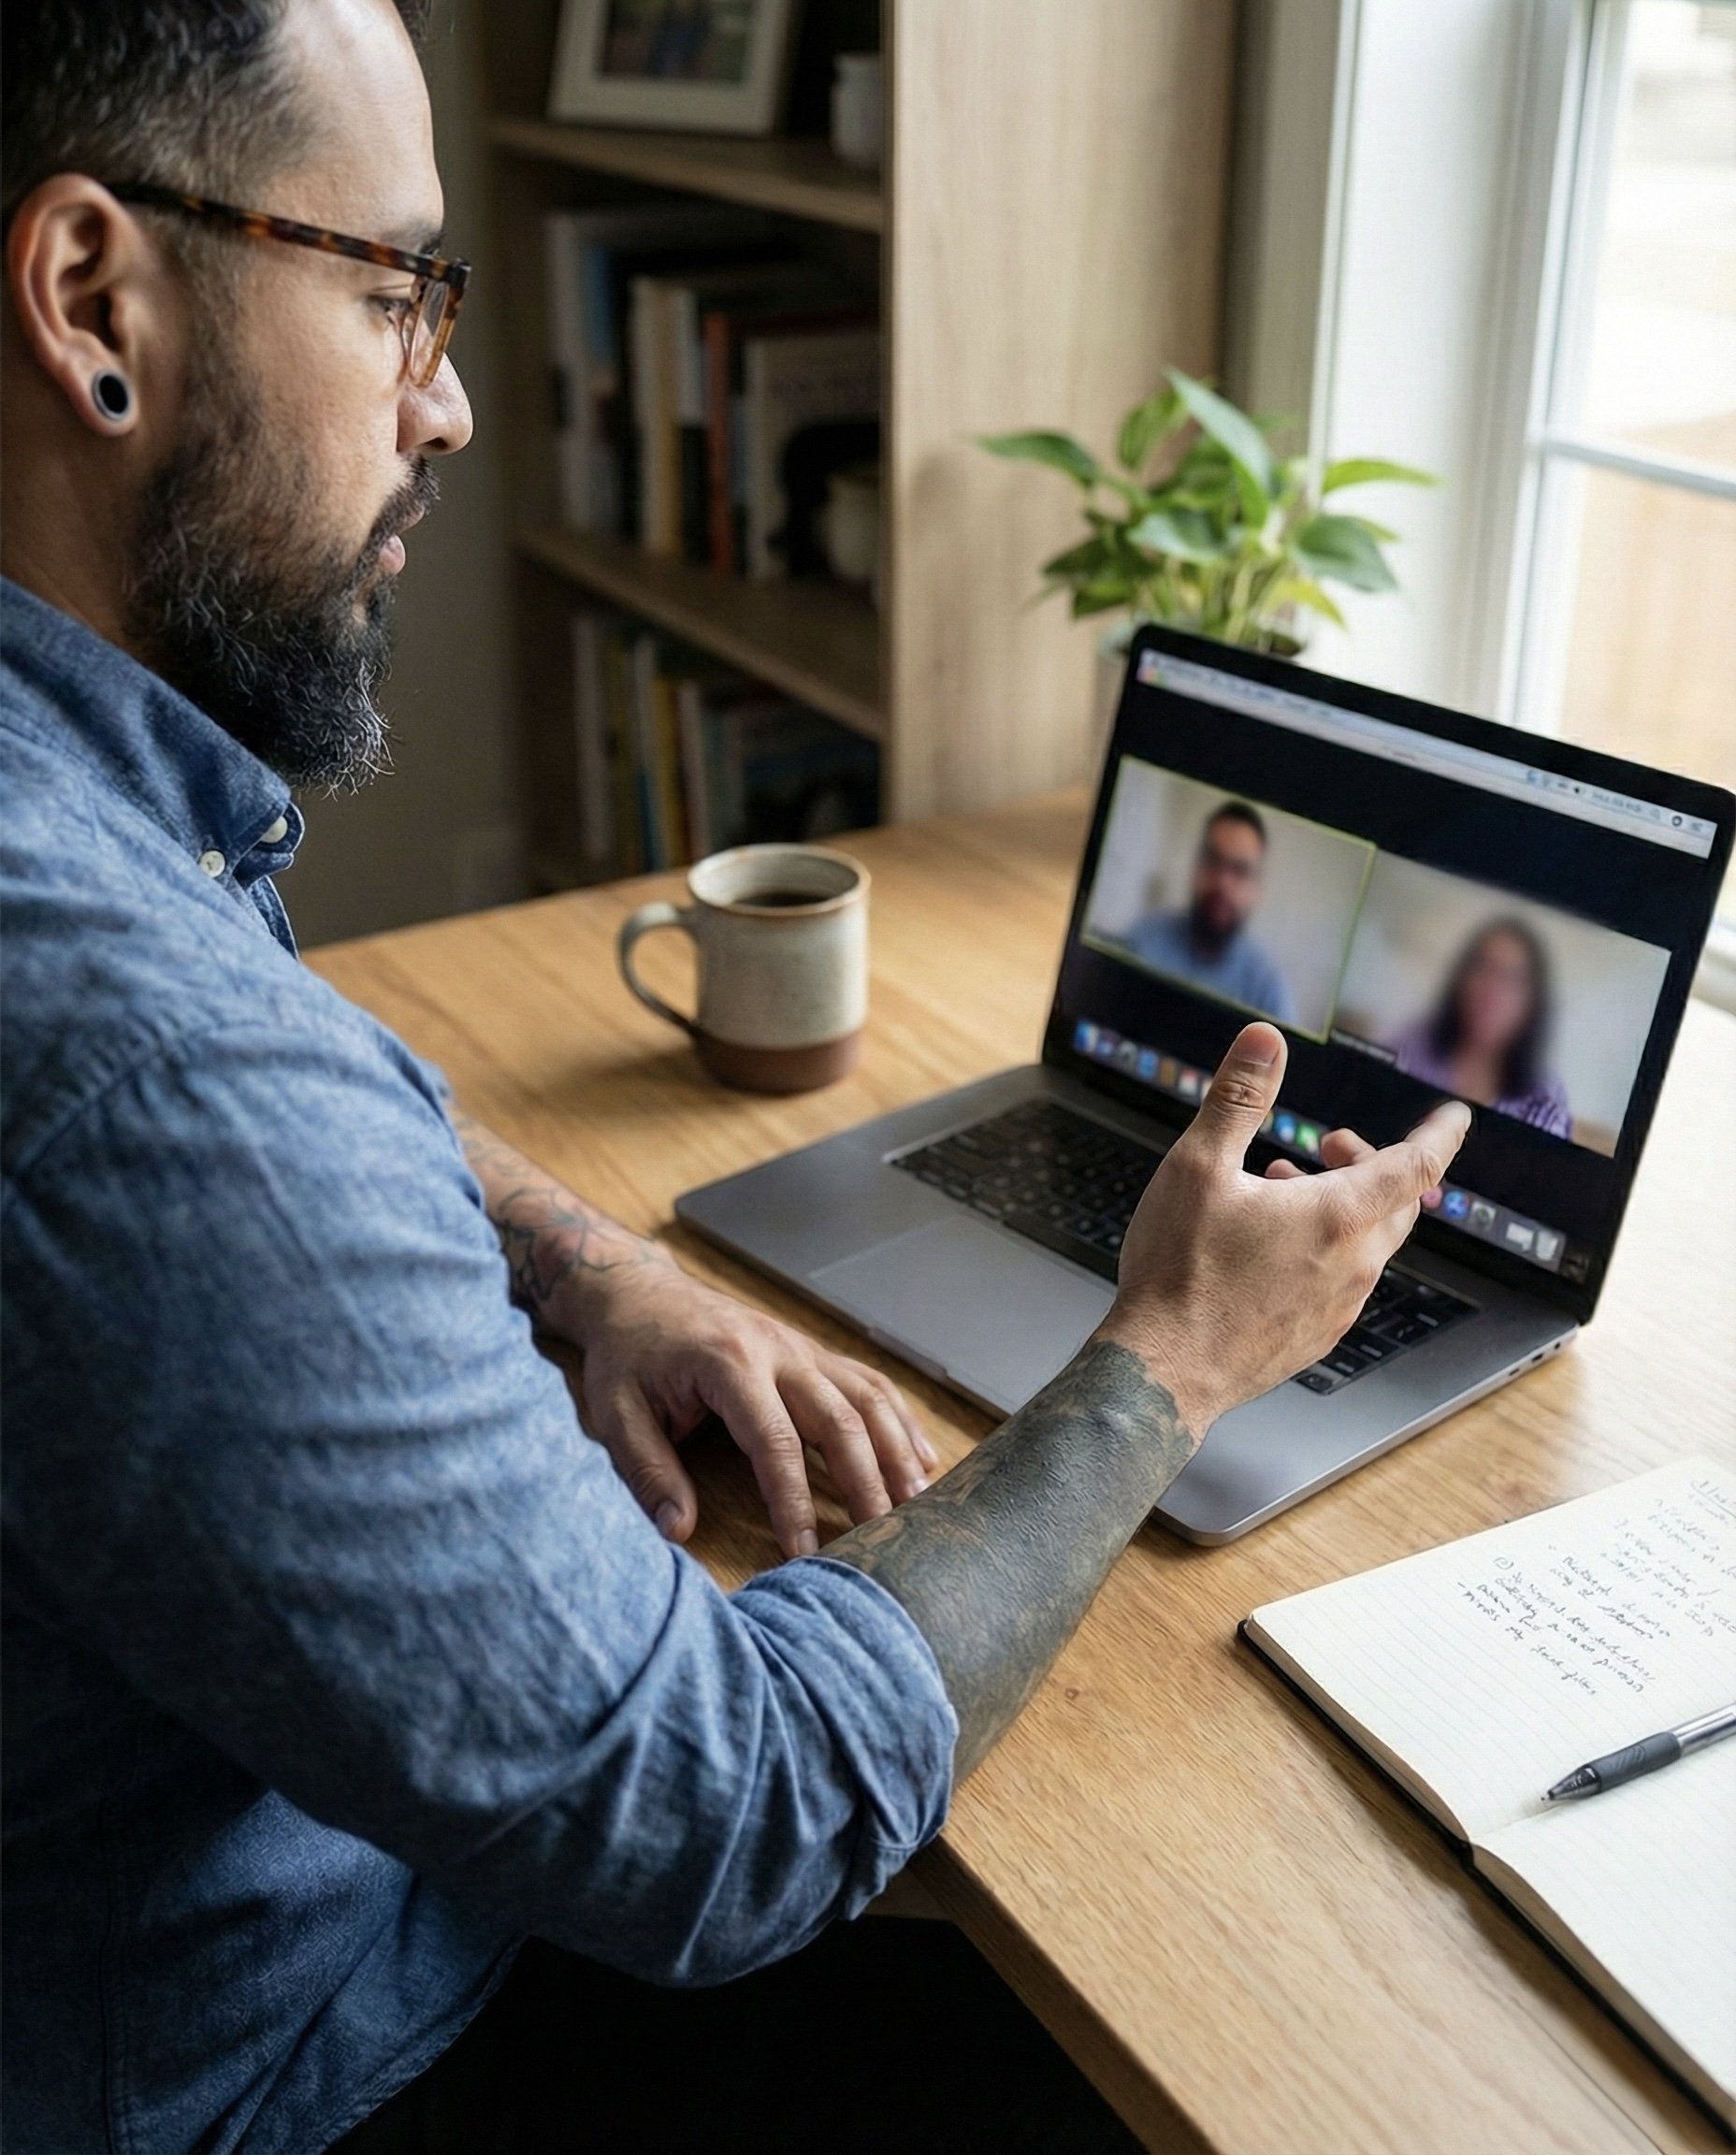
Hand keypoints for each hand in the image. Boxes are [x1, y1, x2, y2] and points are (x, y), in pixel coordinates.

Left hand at [571, 1255, 939, 1558]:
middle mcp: (779, 1350)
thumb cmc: (627, 1355)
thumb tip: (678, 1530)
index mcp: (730, 1363)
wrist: (639, 1292)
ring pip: (868, 1398)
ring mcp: (802, 1347)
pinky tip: (922, 1459)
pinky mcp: (813, 1352)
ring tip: (919, 1505)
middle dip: (866, 1483)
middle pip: (840, 1420)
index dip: (792, 1500)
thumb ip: (647, 1470)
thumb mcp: (615, 1412)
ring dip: (898, 1451)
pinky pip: (870, 1383)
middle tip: (883, 1538)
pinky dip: (901, 1421)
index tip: (803, 1551)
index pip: (774, 1441)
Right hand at [1100, 1022, 1469, 1433]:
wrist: (1164, 1368)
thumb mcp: (1197, 1166)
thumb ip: (1237, 1097)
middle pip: (1396, 1203)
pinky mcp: (1315, 1337)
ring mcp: (1338, 1307)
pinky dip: (1326, 1249)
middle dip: (1372, 1162)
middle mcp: (1353, 1264)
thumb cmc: (1179, 1271)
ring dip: (1342, 1206)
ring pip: (1367, 1244)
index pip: (1417, 1165)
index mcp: (1338, 1215)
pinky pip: (1342, 1282)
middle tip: (1328, 1143)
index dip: (1439, 1134)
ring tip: (1282, 1185)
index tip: (1454, 1116)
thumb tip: (1264, 1039)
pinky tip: (1271, 1245)